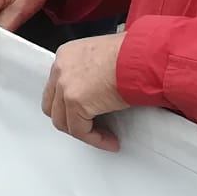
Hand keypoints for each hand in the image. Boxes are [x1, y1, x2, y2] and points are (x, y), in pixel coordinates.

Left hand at [43, 34, 127, 152]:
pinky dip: (94, 139)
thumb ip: (93, 73)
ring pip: (63, 120)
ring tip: (103, 136)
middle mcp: (61, 69)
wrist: (143, 58)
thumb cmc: (134, 55)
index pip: (57, 87)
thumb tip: (98, 92)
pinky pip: (79, 130)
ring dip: (83, 132)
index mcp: (67, 55)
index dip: (70, 104)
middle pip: (53, 104)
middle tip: (90, 127)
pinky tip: (109, 140)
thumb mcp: (105, 58)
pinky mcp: (76, 101)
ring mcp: (65, 85)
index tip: (86, 114)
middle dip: (70, 120)